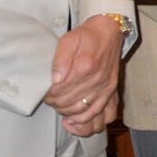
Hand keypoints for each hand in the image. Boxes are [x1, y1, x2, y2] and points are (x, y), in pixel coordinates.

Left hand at [45, 15, 124, 134]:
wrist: (109, 32)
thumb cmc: (88, 37)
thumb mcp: (69, 40)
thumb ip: (60, 59)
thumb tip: (55, 80)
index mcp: (85, 68)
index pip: (61, 92)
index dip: (49, 95)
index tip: (44, 92)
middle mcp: (98, 82)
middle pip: (71, 104)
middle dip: (56, 104)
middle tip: (50, 99)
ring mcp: (106, 89)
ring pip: (86, 114)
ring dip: (69, 116)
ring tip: (61, 110)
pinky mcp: (112, 93)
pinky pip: (106, 116)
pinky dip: (90, 124)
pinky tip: (77, 122)